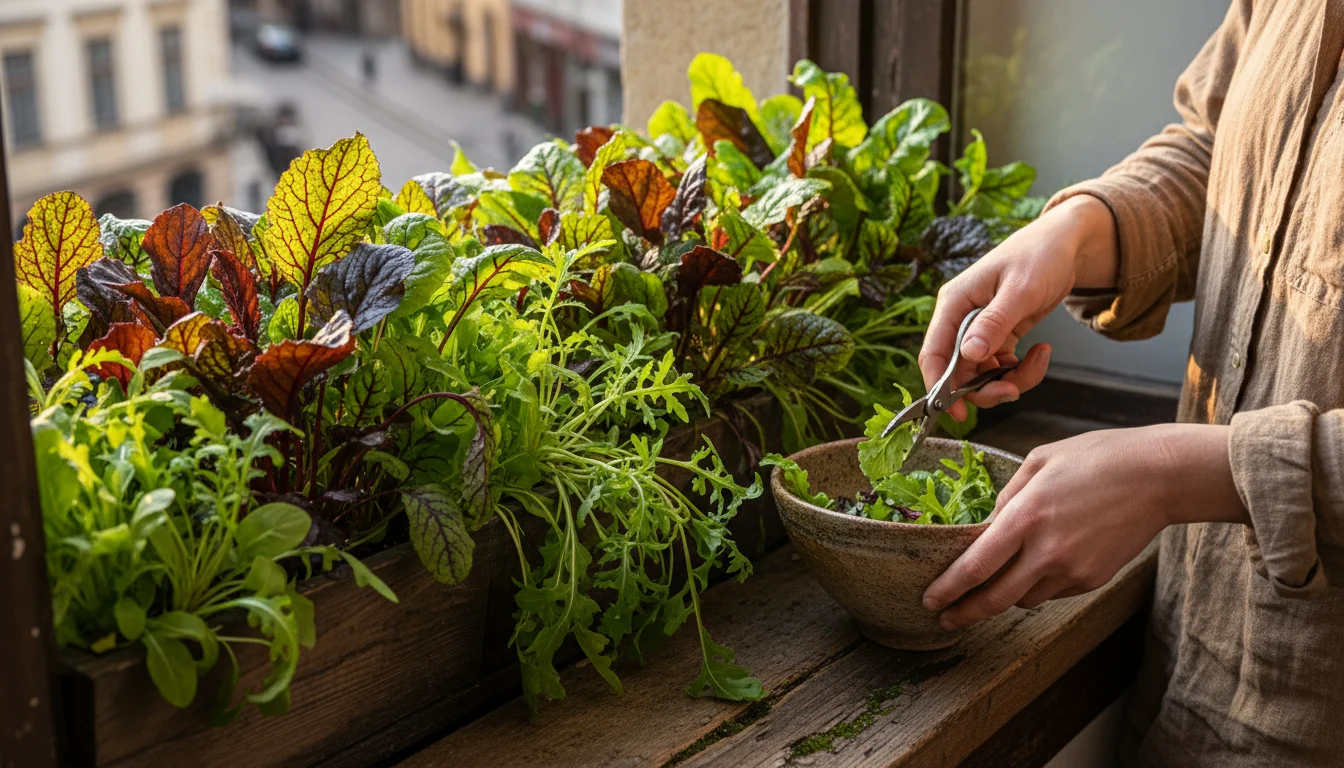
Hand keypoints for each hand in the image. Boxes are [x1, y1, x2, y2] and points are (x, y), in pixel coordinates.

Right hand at [919, 195, 1119, 420]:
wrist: (1066, 244)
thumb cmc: (1040, 255)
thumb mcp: (1020, 290)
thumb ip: (994, 323)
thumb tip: (969, 355)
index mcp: (954, 303)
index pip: (933, 352)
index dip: (939, 386)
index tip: (956, 412)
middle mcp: (961, 319)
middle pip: (958, 371)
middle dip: (985, 387)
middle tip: (1014, 390)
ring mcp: (980, 329)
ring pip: (982, 374)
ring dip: (1009, 379)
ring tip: (1038, 361)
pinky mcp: (1000, 335)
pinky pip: (1001, 366)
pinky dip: (1021, 370)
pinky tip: (1041, 352)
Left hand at [923, 424, 1245, 628]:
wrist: (1159, 476)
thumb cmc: (1096, 459)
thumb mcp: (1039, 462)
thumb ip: (1006, 498)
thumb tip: (986, 528)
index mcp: (1026, 517)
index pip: (975, 567)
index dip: (947, 590)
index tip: (930, 600)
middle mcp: (1047, 551)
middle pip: (994, 599)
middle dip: (964, 612)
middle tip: (945, 617)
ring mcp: (1073, 570)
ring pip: (1023, 599)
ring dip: (1003, 596)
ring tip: (991, 585)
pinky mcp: (1093, 579)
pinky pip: (1052, 592)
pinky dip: (1036, 586)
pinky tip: (1037, 566)